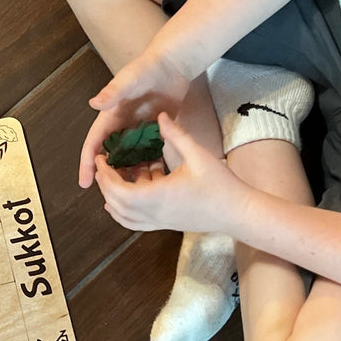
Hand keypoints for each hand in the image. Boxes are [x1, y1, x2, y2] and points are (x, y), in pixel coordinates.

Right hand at [79, 49, 193, 186]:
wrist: (173, 64)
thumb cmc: (148, 69)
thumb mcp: (128, 80)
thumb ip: (113, 92)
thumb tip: (94, 104)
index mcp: (110, 117)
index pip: (94, 144)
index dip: (87, 163)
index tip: (85, 183)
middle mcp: (121, 126)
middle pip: (110, 156)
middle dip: (109, 175)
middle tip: (112, 195)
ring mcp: (137, 130)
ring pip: (129, 158)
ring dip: (130, 173)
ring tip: (135, 193)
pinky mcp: (153, 131)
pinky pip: (148, 153)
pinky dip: (149, 165)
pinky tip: (155, 180)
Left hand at [94, 113, 248, 235]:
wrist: (238, 213)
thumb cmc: (221, 185)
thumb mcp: (199, 155)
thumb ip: (176, 135)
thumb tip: (160, 116)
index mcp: (158, 196)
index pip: (119, 190)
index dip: (105, 175)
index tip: (102, 159)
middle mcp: (154, 213)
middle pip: (115, 204)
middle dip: (105, 184)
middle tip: (104, 164)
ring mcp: (159, 222)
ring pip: (123, 216)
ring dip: (113, 198)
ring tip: (117, 175)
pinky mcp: (165, 224)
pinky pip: (135, 223)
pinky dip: (123, 212)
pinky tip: (129, 193)